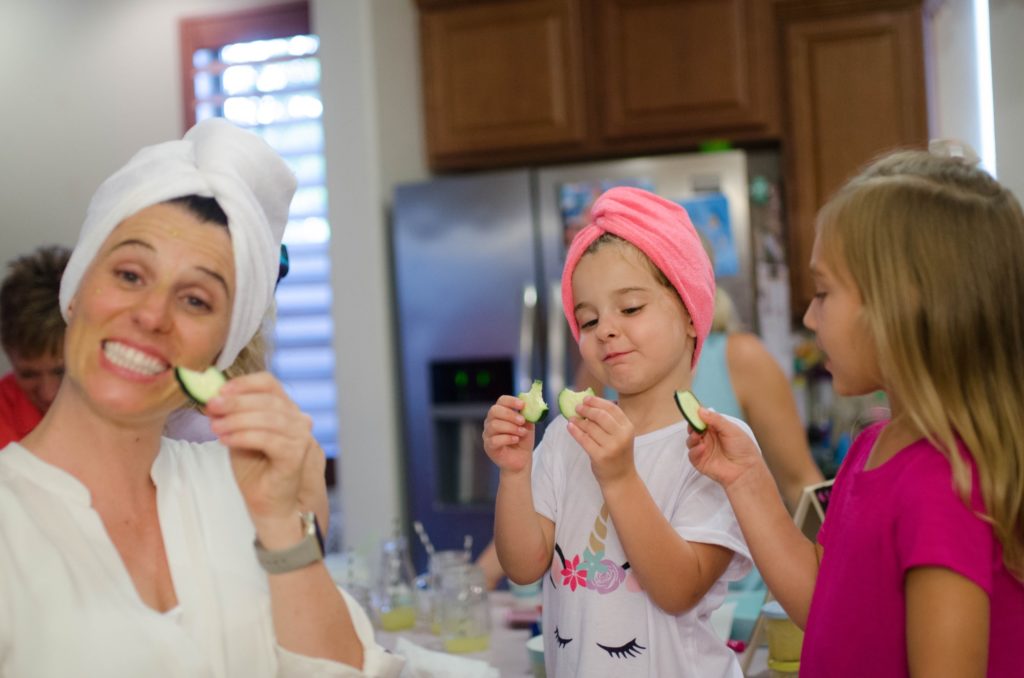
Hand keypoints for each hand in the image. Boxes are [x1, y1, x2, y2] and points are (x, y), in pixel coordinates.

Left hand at [205, 372, 324, 530]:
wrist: (270, 505)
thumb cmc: (256, 472)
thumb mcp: (238, 436)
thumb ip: (232, 418)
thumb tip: (212, 400)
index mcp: (284, 410)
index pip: (269, 383)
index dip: (244, 383)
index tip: (219, 390)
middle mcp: (297, 420)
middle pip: (268, 400)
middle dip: (236, 402)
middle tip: (212, 406)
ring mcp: (300, 437)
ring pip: (269, 418)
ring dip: (238, 420)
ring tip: (215, 427)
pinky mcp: (297, 455)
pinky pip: (270, 439)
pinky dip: (245, 436)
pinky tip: (226, 440)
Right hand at [482, 395, 534, 474]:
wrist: (521, 459)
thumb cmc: (523, 440)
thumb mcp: (528, 425)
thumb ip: (528, 415)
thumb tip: (530, 405)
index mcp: (500, 413)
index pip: (501, 401)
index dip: (511, 401)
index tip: (522, 405)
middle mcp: (491, 421)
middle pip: (494, 411)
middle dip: (510, 415)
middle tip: (522, 421)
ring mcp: (488, 434)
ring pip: (494, 425)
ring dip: (511, 428)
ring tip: (521, 433)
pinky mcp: (488, 446)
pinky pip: (495, 439)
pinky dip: (507, 438)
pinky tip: (515, 440)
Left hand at [567, 396, 635, 487]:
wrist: (620, 478)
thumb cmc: (618, 454)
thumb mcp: (620, 436)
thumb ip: (610, 421)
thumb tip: (589, 403)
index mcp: (628, 428)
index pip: (612, 408)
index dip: (597, 401)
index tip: (586, 399)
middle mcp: (621, 436)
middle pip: (601, 416)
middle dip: (587, 409)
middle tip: (577, 407)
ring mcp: (611, 447)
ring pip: (591, 427)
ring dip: (579, 421)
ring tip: (572, 418)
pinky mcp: (600, 456)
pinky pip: (584, 439)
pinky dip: (575, 431)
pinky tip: (570, 426)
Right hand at [686, 407, 762, 489]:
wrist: (746, 469)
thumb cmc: (743, 449)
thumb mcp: (731, 429)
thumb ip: (716, 419)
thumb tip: (701, 410)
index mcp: (716, 428)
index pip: (702, 419)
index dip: (696, 414)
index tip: (692, 410)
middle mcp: (708, 438)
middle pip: (694, 429)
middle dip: (692, 425)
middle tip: (694, 424)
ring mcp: (704, 450)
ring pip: (691, 441)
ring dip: (692, 437)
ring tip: (697, 436)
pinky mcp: (700, 461)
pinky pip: (692, 454)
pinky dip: (695, 450)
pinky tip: (702, 448)